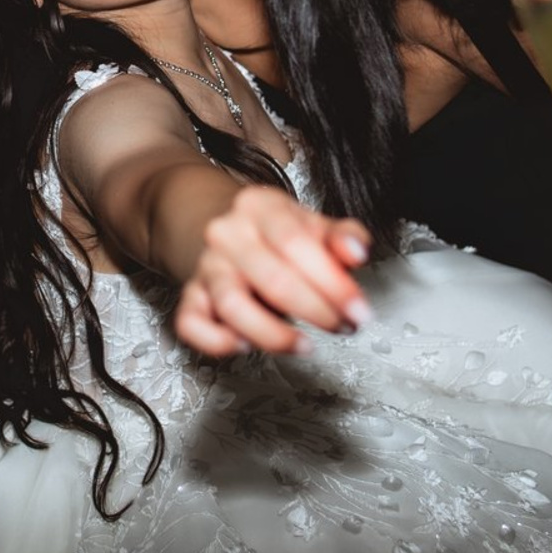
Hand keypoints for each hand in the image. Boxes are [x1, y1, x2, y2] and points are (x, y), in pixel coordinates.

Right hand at [174, 185, 372, 356]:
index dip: (331, 282)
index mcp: (259, 206)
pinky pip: (191, 323)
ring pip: (231, 305)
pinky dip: (216, 341)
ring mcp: (207, 266)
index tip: (359, 310)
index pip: (294, 242)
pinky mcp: (191, 296)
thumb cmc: (279, 234)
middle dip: (315, 310)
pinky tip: (245, 346)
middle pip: (270, 277)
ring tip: (304, 345)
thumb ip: (341, 236)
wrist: (230, 230)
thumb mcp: (313, 224)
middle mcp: (227, 234)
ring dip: (273, 334)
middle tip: (343, 327)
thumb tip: (356, 251)